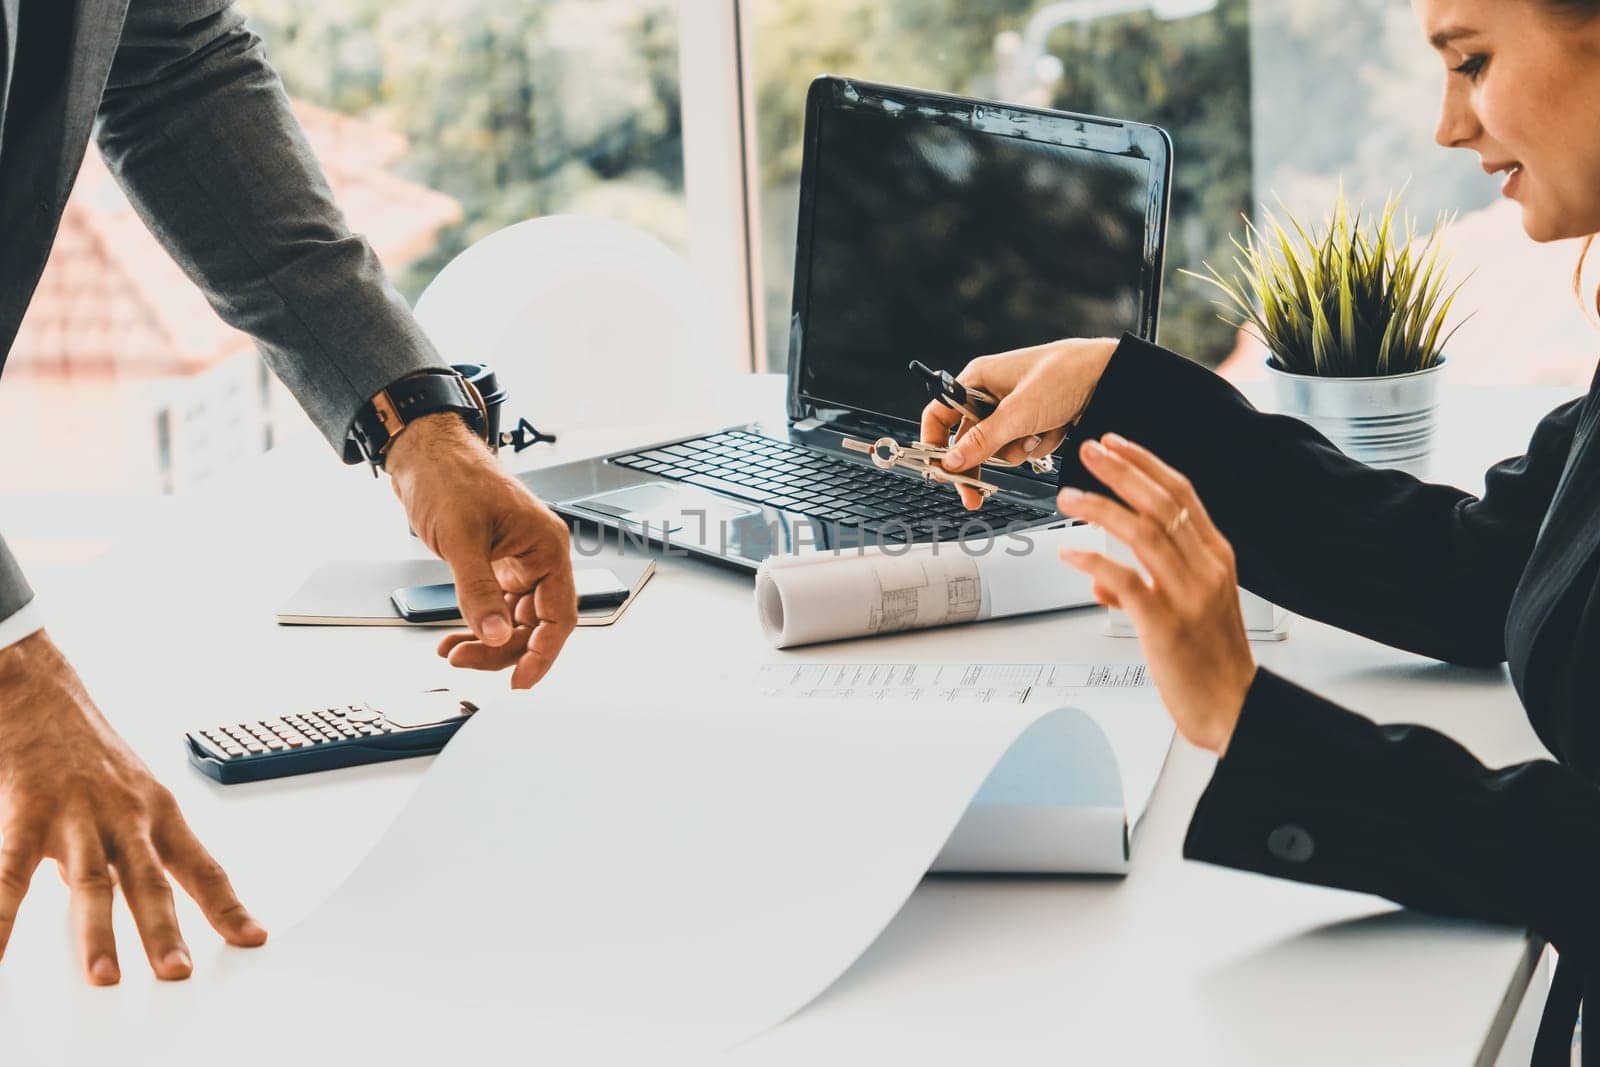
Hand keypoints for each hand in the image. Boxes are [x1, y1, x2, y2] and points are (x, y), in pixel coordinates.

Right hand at [0, 631, 266, 983]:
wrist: (41, 690)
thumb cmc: (88, 749)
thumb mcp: (126, 796)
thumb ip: (128, 850)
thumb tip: (124, 901)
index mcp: (158, 813)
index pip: (203, 866)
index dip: (228, 905)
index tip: (253, 939)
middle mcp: (126, 815)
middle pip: (150, 880)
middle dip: (165, 930)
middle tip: (179, 973)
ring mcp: (77, 813)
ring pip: (92, 880)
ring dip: (97, 932)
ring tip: (105, 977)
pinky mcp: (28, 810)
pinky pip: (13, 870)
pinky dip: (5, 912)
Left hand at [385, 413, 576, 688]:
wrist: (424, 452)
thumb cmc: (451, 476)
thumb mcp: (462, 537)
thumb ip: (479, 590)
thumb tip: (492, 634)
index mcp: (546, 546)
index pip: (559, 615)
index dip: (543, 653)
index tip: (522, 681)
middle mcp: (538, 556)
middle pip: (536, 624)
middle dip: (503, 649)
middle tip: (466, 661)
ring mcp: (518, 560)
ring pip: (514, 619)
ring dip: (486, 641)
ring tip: (454, 650)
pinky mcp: (496, 562)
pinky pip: (497, 606)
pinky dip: (477, 625)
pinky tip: (455, 635)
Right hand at [919, 337, 1118, 509]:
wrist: (1113, 376)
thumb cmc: (1067, 373)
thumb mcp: (1019, 411)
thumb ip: (983, 440)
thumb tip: (952, 461)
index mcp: (978, 379)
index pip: (939, 415)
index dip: (934, 443)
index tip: (940, 471)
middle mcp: (992, 395)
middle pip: (970, 441)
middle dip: (982, 461)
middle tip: (975, 494)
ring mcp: (1016, 411)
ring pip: (1000, 450)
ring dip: (1020, 449)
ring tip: (1040, 430)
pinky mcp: (1036, 423)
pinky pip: (1026, 450)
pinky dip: (1041, 446)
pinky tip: (1057, 428)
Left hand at [1055, 433, 1255, 754]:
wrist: (1233, 707)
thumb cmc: (1211, 658)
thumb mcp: (1189, 608)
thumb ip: (1148, 583)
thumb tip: (1100, 579)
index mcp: (1216, 556)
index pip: (1181, 493)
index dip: (1145, 463)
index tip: (1114, 443)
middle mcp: (1206, 568)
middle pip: (1161, 502)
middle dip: (1120, 470)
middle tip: (1088, 450)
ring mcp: (1188, 595)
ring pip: (1142, 533)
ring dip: (1100, 508)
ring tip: (1068, 498)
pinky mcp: (1166, 624)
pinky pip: (1126, 581)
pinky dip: (1093, 562)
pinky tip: (1070, 555)